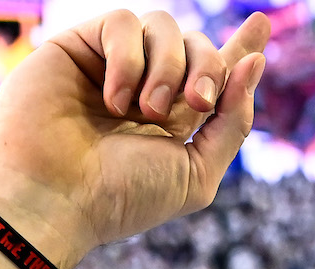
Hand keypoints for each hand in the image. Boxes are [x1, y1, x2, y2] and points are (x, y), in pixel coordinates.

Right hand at [0, 8, 270, 265]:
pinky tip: (115, 98)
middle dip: (209, 68)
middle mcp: (143, 89)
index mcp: (173, 120)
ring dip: (168, 66)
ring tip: (145, 110)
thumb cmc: (121, 198)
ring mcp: (110, 67)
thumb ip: (232, 123)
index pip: (213, 73)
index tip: (261, 24)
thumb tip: (254, 63)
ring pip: (164, 26)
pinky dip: (128, 58)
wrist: (53, 200)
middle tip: (196, 103)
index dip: (238, 49)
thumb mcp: (195, 173)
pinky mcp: (77, 47)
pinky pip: (122, 22)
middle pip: (198, 46)